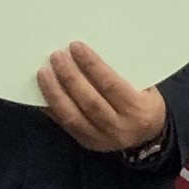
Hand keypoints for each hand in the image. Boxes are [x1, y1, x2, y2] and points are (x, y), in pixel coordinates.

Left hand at [37, 41, 165, 154]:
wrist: (147, 139)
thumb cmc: (145, 104)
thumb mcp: (147, 88)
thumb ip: (126, 73)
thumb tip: (97, 48)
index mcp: (137, 109)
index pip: (110, 84)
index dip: (91, 65)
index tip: (76, 46)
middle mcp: (119, 126)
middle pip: (89, 100)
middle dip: (70, 76)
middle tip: (56, 56)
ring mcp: (101, 138)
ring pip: (73, 115)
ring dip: (55, 92)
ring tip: (43, 72)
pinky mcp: (87, 142)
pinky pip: (65, 125)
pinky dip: (51, 108)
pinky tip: (41, 93)